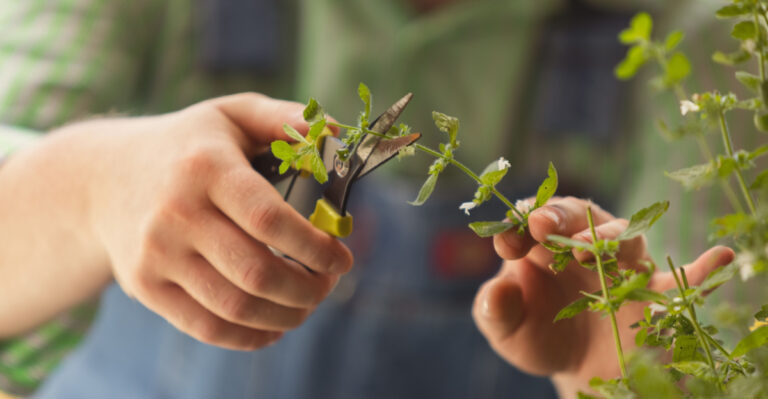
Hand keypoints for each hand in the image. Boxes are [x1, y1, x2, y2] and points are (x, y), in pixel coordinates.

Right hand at [64, 93, 351, 349]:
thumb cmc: (188, 146)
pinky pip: (206, 326)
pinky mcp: (144, 285)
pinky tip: (275, 325)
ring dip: (286, 315)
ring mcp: (156, 254)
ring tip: (308, 304)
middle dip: (308, 289)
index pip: (269, 219)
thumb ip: (285, 118)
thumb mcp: (232, 114)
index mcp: (206, 167)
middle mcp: (176, 212)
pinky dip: (250, 336)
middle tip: (328, 285)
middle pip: (256, 272)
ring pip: (235, 306)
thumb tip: (336, 133)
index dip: (315, 247)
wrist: (102, 178)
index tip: (342, 258)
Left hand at [471, 197, 732, 397]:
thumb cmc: (534, 336)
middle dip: (559, 216)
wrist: (574, 368)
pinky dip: (699, 267)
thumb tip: (495, 290)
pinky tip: (718, 259)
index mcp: (540, 245)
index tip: (507, 240)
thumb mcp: (503, 328)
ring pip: (622, 235)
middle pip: (576, 215)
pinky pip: (677, 277)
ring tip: (590, 253)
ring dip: (608, 237)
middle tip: (542, 226)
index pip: (529, 220)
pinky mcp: (646, 291)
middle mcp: (578, 244)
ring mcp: (616, 263)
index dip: (518, 223)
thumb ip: (493, 310)